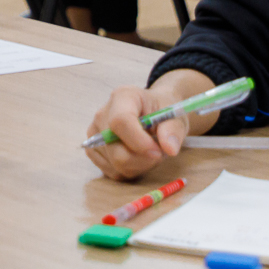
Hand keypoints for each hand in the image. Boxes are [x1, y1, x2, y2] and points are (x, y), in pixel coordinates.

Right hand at [84, 69, 214, 180]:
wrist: (152, 113)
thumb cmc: (162, 112)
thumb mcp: (175, 116)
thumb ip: (173, 130)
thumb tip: (169, 149)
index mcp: (123, 97)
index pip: (120, 121)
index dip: (139, 141)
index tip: (158, 152)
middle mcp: (102, 115)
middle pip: (115, 149)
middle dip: (143, 159)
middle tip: (160, 153)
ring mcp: (94, 133)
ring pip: (115, 164)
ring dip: (139, 166)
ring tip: (149, 153)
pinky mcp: (93, 150)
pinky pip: (112, 171)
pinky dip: (129, 171)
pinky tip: (138, 158)